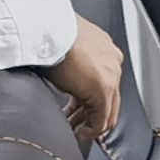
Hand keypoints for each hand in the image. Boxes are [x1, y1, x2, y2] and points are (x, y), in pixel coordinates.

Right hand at [46, 22, 123, 142]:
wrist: (47, 26)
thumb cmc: (48, 32)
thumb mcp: (64, 48)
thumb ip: (71, 65)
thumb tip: (62, 77)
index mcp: (104, 50)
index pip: (104, 83)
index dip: (89, 100)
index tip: (76, 110)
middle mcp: (113, 63)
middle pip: (109, 99)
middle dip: (91, 115)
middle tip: (75, 125)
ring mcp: (111, 76)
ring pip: (107, 111)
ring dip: (90, 123)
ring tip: (74, 130)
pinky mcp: (103, 89)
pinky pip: (102, 118)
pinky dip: (91, 130)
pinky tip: (78, 132)